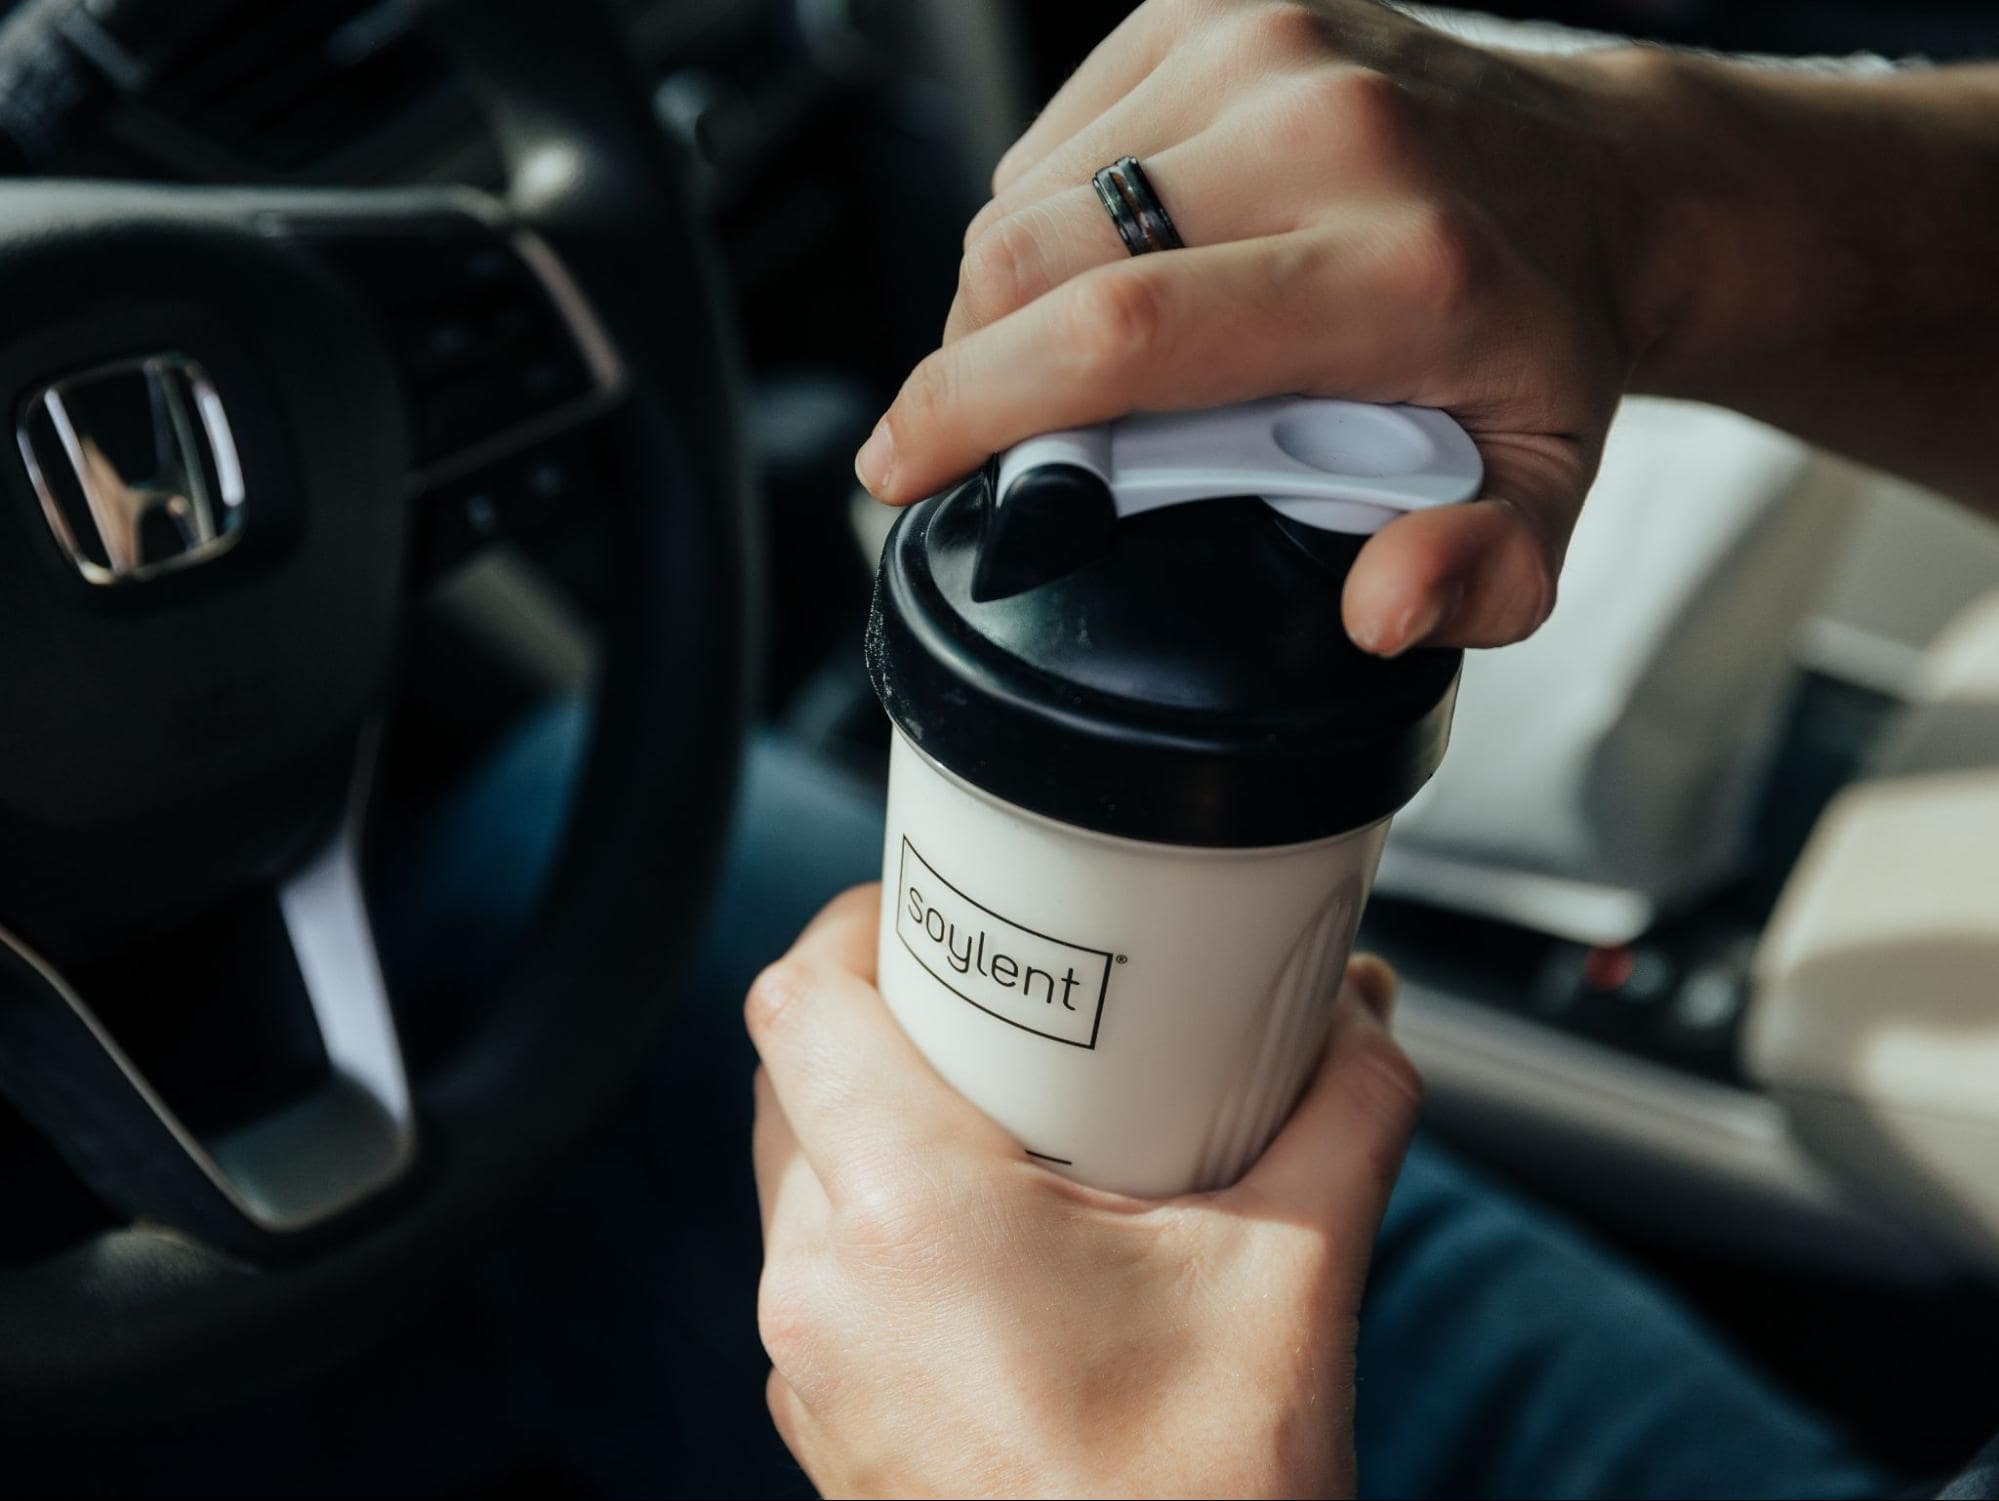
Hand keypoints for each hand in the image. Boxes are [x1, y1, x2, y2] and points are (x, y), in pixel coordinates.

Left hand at [746, 884, 1421, 1498]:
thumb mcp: (1297, 1280)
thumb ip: (1345, 1115)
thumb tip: (1365, 1020)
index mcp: (906, 1218)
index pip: (798, 1001)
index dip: (855, 924)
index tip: (927, 904)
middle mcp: (822, 1287)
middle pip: (796, 1078)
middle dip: (889, 1017)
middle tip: (999, 998)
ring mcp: (810, 1368)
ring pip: (802, 1177)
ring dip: (883, 1120)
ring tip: (1013, 1114)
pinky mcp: (829, 1423)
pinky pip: (824, 1271)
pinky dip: (885, 1221)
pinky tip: (1002, 1239)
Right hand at [853, 0, 1677, 654]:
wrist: (1602, 181)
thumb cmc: (1546, 341)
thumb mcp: (1545, 497)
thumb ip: (1478, 574)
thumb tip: (1380, 608)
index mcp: (1398, 267)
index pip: (1121, 331)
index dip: (974, 406)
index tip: (901, 468)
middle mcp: (1325, 129)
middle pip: (1033, 254)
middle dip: (970, 364)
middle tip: (995, 432)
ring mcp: (1266, 43)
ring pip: (1027, 192)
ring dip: (1015, 294)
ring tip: (1090, 351)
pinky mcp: (1222, 2)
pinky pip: (1058, 131)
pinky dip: (1053, 214)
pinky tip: (1125, 257)